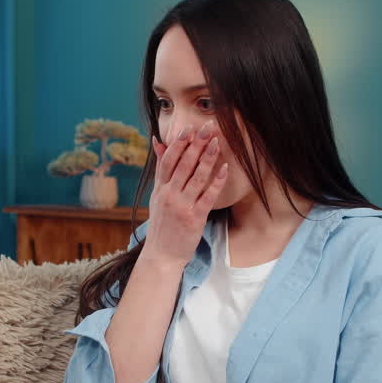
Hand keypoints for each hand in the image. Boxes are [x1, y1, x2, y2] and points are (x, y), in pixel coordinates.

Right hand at [141, 121, 228, 268]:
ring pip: (196, 177)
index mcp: (160, 188)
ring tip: (216, 142)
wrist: (162, 255)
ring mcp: (181, 206)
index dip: (178, 143)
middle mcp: (168, 195)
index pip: (168, 160)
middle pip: (183, 164)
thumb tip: (158, 143)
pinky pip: (207, 196)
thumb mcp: (156, 196)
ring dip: (207, 158)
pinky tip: (225, 169)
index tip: (188, 128)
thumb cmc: (162, 225)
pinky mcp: (194, 218)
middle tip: (207, 127)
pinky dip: (216, 181)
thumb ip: (161, 170)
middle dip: (196, 144)